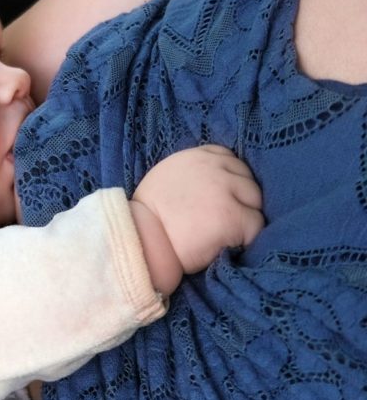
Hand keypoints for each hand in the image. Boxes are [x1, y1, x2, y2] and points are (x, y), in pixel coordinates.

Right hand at [132, 145, 262, 273]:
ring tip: (221, 232)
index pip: (231, 160)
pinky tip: (226, 244)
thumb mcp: (167, 176)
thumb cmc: (150, 215)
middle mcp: (214, 167)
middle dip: (239, 200)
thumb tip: (216, 181)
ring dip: (244, 217)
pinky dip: (246, 238)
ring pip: (255, 202)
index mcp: (197, 156)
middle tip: (218, 220)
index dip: (229, 181)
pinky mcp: (233, 216)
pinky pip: (257, 226)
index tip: (219, 199)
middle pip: (248, 181)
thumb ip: (194, 172)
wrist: (142, 240)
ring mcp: (225, 190)